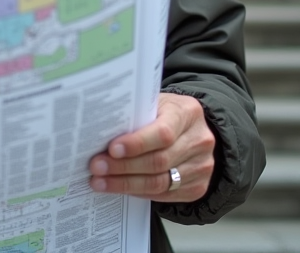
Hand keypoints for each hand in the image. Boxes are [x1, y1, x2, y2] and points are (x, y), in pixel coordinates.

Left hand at [87, 92, 214, 202]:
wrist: (191, 129)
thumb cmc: (165, 114)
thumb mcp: (154, 104)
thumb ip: (135, 116)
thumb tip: (100, 132)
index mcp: (188, 113)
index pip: (163, 133)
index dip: (136, 144)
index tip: (112, 149)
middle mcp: (199, 140)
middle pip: (159, 161)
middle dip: (123, 167)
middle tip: (97, 167)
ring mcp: (202, 166)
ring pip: (160, 182)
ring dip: (126, 184)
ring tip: (101, 181)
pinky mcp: (198, 187)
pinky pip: (164, 195)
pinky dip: (138, 192)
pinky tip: (120, 187)